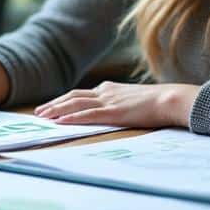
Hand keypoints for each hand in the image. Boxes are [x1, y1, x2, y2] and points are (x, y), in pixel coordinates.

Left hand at [33, 82, 200, 127]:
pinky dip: (72, 117)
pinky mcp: (114, 112)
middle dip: (54, 104)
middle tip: (39, 112)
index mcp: (110, 89)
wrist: (170, 99)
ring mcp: (109, 101)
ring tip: (43, 116)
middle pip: (73, 96)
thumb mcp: (135, 99)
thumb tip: (117, 110)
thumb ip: (122, 102)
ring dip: (57, 110)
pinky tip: (61, 121)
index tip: (51, 106)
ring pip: (76, 103)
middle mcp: (106, 92)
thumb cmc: (158, 103)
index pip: (81, 93)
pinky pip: (88, 114)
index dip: (64, 100)